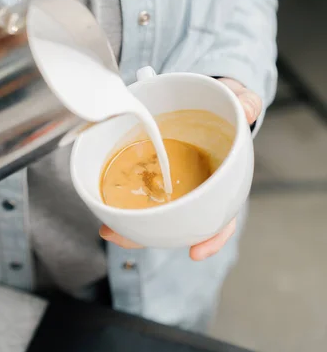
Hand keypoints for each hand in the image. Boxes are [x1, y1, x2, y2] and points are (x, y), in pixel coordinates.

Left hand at [100, 77, 261, 259]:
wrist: (214, 99)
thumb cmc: (230, 108)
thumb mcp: (242, 103)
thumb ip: (246, 105)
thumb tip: (247, 109)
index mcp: (224, 179)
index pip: (223, 217)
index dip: (212, 237)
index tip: (195, 252)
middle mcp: (199, 188)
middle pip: (181, 222)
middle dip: (153, 235)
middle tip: (123, 238)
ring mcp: (177, 182)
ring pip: (157, 212)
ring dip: (132, 225)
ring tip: (108, 229)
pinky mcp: (157, 169)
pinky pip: (141, 187)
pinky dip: (125, 197)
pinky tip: (105, 201)